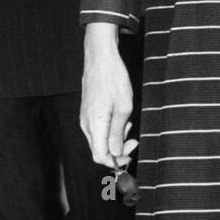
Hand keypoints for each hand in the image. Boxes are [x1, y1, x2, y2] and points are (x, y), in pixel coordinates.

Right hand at [81, 23, 134, 167]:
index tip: (130, 156)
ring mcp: (85, 118)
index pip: (100, 157)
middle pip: (99, 151)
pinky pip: (98, 129)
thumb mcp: (124, 108)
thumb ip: (119, 133)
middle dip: (118, 150)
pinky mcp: (87, 112)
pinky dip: (110, 130)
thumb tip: (116, 152)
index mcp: (95, 125)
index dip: (116, 162)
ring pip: (99, 140)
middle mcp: (86, 124)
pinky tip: (121, 118)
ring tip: (128, 124)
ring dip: (115, 139)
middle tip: (134, 140)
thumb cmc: (113, 79)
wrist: (100, 58)